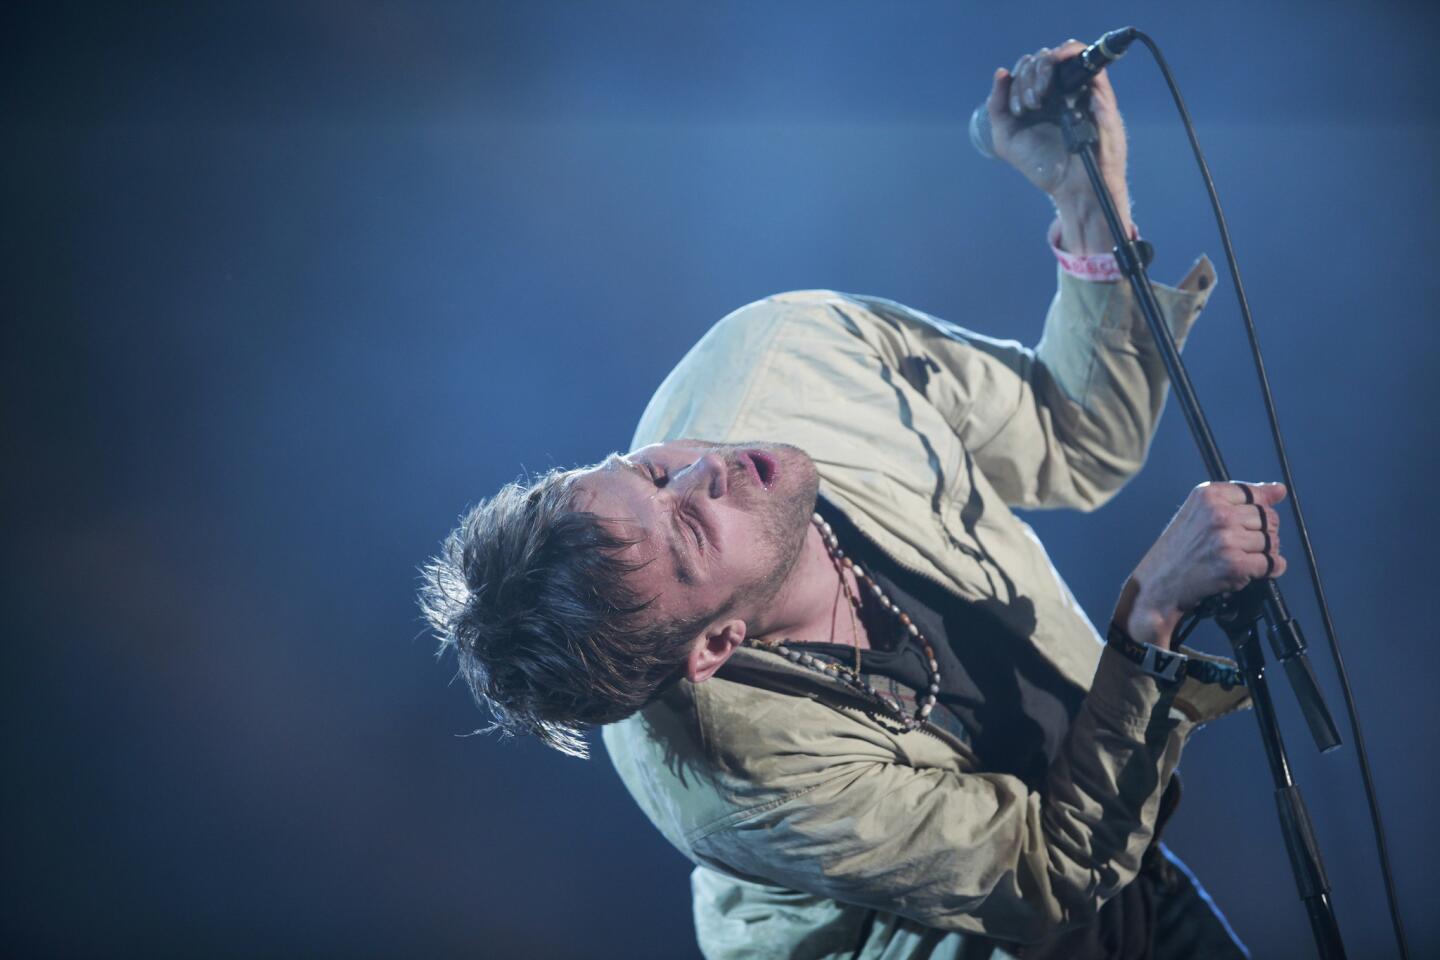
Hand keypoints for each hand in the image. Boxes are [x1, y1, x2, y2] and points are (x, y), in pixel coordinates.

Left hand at [986, 41, 1131, 252]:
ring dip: (1042, 69)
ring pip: (1063, 54)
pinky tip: (1051, 87)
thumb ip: (997, 107)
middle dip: (1027, 77)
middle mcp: (1062, 90)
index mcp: (1042, 98)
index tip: (1017, 110)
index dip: (1017, 82)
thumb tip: (1001, 73)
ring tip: (1036, 100)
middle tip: (1028, 107)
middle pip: (1042, 58)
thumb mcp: (1007, 137)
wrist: (1071, 187)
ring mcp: (1081, 90)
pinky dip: (1067, 60)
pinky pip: (1088, 61)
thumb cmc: (1043, 166)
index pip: (1028, 68)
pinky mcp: (1100, 95)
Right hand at [1117, 482, 1288, 648]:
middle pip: (1267, 518)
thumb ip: (1237, 499)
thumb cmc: (1177, 550)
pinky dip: (1270, 569)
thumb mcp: (1198, 513)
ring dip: (1263, 552)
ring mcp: (1226, 539)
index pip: (1254, 493)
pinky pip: (1272, 563)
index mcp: (1207, 495)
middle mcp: (1217, 513)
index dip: (1259, 509)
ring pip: (1271, 541)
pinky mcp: (1235, 564)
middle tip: (1243, 545)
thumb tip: (1280, 490)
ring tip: (1241, 558)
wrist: (1158, 583)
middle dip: (1262, 533)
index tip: (1257, 519)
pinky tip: (1253, 570)